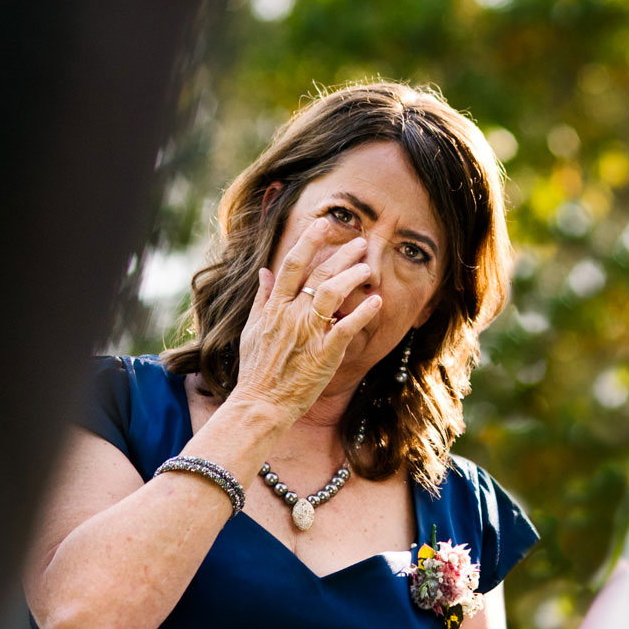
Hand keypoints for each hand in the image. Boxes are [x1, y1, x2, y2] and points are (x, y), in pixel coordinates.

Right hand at [230, 225, 382, 422]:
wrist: (260, 404)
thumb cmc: (256, 369)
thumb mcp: (252, 329)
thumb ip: (262, 298)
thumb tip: (265, 271)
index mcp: (274, 308)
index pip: (292, 264)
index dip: (309, 241)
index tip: (323, 224)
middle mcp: (291, 315)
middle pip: (319, 274)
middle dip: (341, 254)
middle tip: (360, 242)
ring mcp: (307, 334)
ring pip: (331, 294)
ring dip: (352, 277)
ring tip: (368, 267)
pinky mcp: (323, 354)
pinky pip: (346, 329)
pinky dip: (362, 313)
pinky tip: (377, 301)